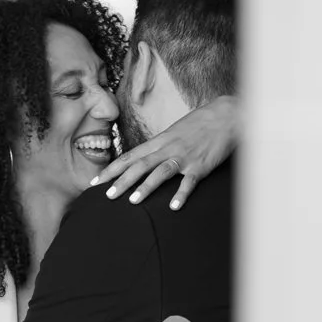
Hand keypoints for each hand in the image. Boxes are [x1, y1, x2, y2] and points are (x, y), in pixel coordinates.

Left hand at [90, 96, 241, 210]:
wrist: (226, 115)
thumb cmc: (200, 124)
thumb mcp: (174, 133)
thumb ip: (159, 147)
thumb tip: (143, 160)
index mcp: (160, 141)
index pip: (130, 156)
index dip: (111, 170)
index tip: (95, 182)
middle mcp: (168, 148)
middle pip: (140, 165)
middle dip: (121, 181)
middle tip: (106, 196)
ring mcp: (184, 156)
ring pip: (161, 172)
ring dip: (146, 186)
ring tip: (133, 201)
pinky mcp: (201, 165)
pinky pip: (189, 182)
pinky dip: (182, 194)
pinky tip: (174, 207)